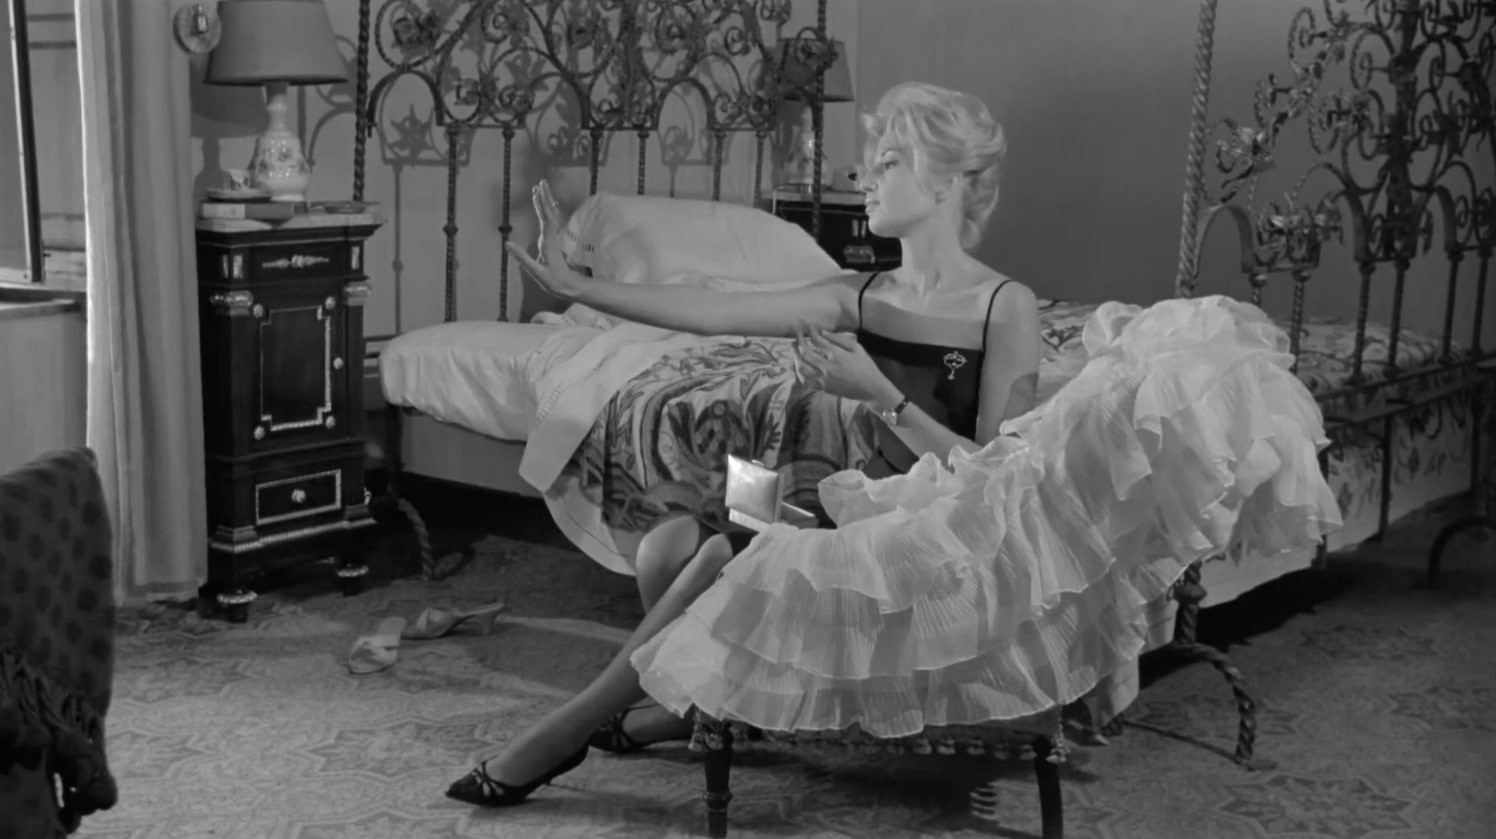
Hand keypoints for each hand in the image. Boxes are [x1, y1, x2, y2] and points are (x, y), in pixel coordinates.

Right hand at [503, 180, 589, 300]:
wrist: (569, 286)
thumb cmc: (553, 281)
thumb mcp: (535, 271)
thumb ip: (522, 257)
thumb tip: (506, 244)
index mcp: (548, 242)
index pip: (545, 220)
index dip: (541, 206)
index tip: (536, 193)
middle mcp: (552, 237)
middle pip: (550, 213)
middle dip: (545, 197)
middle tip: (541, 183)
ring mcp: (554, 238)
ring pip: (552, 215)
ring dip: (547, 202)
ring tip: (542, 188)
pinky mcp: (553, 241)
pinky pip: (552, 221)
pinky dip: (548, 211)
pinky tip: (548, 205)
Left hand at [792, 327, 893, 404]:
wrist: (871, 389)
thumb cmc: (866, 366)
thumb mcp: (857, 349)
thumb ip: (839, 339)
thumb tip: (822, 332)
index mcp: (838, 356)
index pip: (817, 340)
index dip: (811, 331)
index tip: (810, 326)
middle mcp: (828, 368)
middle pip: (805, 352)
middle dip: (799, 341)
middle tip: (798, 334)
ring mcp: (824, 380)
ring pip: (802, 367)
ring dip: (795, 355)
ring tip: (794, 347)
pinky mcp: (823, 388)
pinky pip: (806, 380)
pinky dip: (800, 371)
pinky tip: (799, 364)